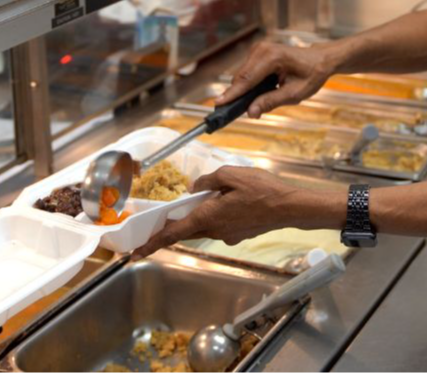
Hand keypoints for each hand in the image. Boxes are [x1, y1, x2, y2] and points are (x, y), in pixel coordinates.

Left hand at [131, 166, 340, 258]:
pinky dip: (214, 216)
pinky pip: (218, 225)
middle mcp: (214, 230)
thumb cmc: (262, 189)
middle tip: (156, 226)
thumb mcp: (231, 174)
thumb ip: (208, 179)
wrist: (290, 207)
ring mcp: (227, 235)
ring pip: (203, 227)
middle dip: (170, 229)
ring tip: (202, 200)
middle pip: (185, 231)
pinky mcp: (238, 234)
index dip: (152, 243)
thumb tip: (195, 186)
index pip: (173, 233)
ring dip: (196, 218)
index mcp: (208, 217)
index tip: (135, 253)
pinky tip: (225, 201)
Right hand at [217, 41, 336, 117]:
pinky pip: (246, 72)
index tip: (218, 103)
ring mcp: (258, 49)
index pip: (247, 79)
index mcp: (273, 57)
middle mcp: (262, 49)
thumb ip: (271, 102)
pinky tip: (254, 95)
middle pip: (241, 78)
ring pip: (242, 76)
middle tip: (231, 114)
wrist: (319, 59)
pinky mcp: (257, 53)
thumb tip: (250, 112)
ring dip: (243, 91)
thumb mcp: (295, 93)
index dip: (232, 93)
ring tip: (248, 106)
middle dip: (237, 96)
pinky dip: (248, 85)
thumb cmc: (311, 74)